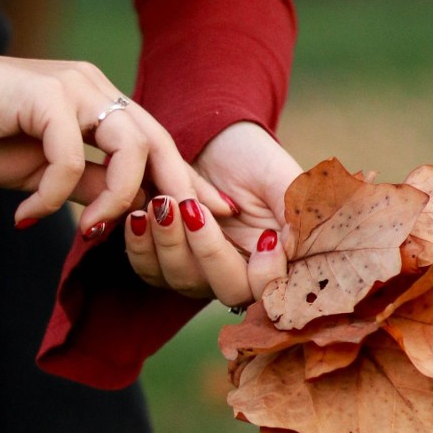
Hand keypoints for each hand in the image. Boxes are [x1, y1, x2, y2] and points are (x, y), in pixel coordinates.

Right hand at [0, 51, 224, 235]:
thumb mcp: (48, 170)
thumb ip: (90, 183)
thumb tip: (129, 211)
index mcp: (103, 106)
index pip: (160, 146)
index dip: (189, 181)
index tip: (216, 213)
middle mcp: (98, 91)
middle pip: (159, 143)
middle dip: (180, 189)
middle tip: (192, 225)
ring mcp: (75, 87)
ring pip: (129, 148)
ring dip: (116, 198)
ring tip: (89, 228)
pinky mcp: (45, 95)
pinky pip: (67, 158)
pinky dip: (51, 195)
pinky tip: (26, 215)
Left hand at [124, 122, 302, 306]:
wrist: (213, 141)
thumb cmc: (254, 158)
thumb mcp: (281, 179)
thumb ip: (294, 213)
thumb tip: (295, 248)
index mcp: (276, 262)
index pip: (274, 291)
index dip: (268, 276)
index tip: (266, 238)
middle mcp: (241, 275)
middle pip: (228, 291)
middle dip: (209, 253)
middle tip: (192, 208)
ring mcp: (203, 273)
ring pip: (184, 281)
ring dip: (169, 243)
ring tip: (161, 202)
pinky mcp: (169, 262)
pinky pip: (151, 271)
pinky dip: (141, 247)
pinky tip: (138, 216)